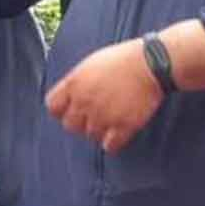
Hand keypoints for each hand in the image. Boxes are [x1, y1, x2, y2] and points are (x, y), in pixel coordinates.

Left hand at [46, 39, 162, 153]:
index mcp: (74, 84)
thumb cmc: (122, 60)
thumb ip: (76, 82)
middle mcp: (84, 101)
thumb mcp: (89, 65)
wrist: (151, 63)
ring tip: (110, 121)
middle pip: (70, 125)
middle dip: (79, 123)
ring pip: (90, 135)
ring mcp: (103, 114)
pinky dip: (113, 143)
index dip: (61, 110)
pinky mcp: (123, 125)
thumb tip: (69, 96)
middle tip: (93, 117)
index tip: (70, 110)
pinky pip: (110, 145)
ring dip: (99, 131)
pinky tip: (118, 135)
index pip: (53, 107)